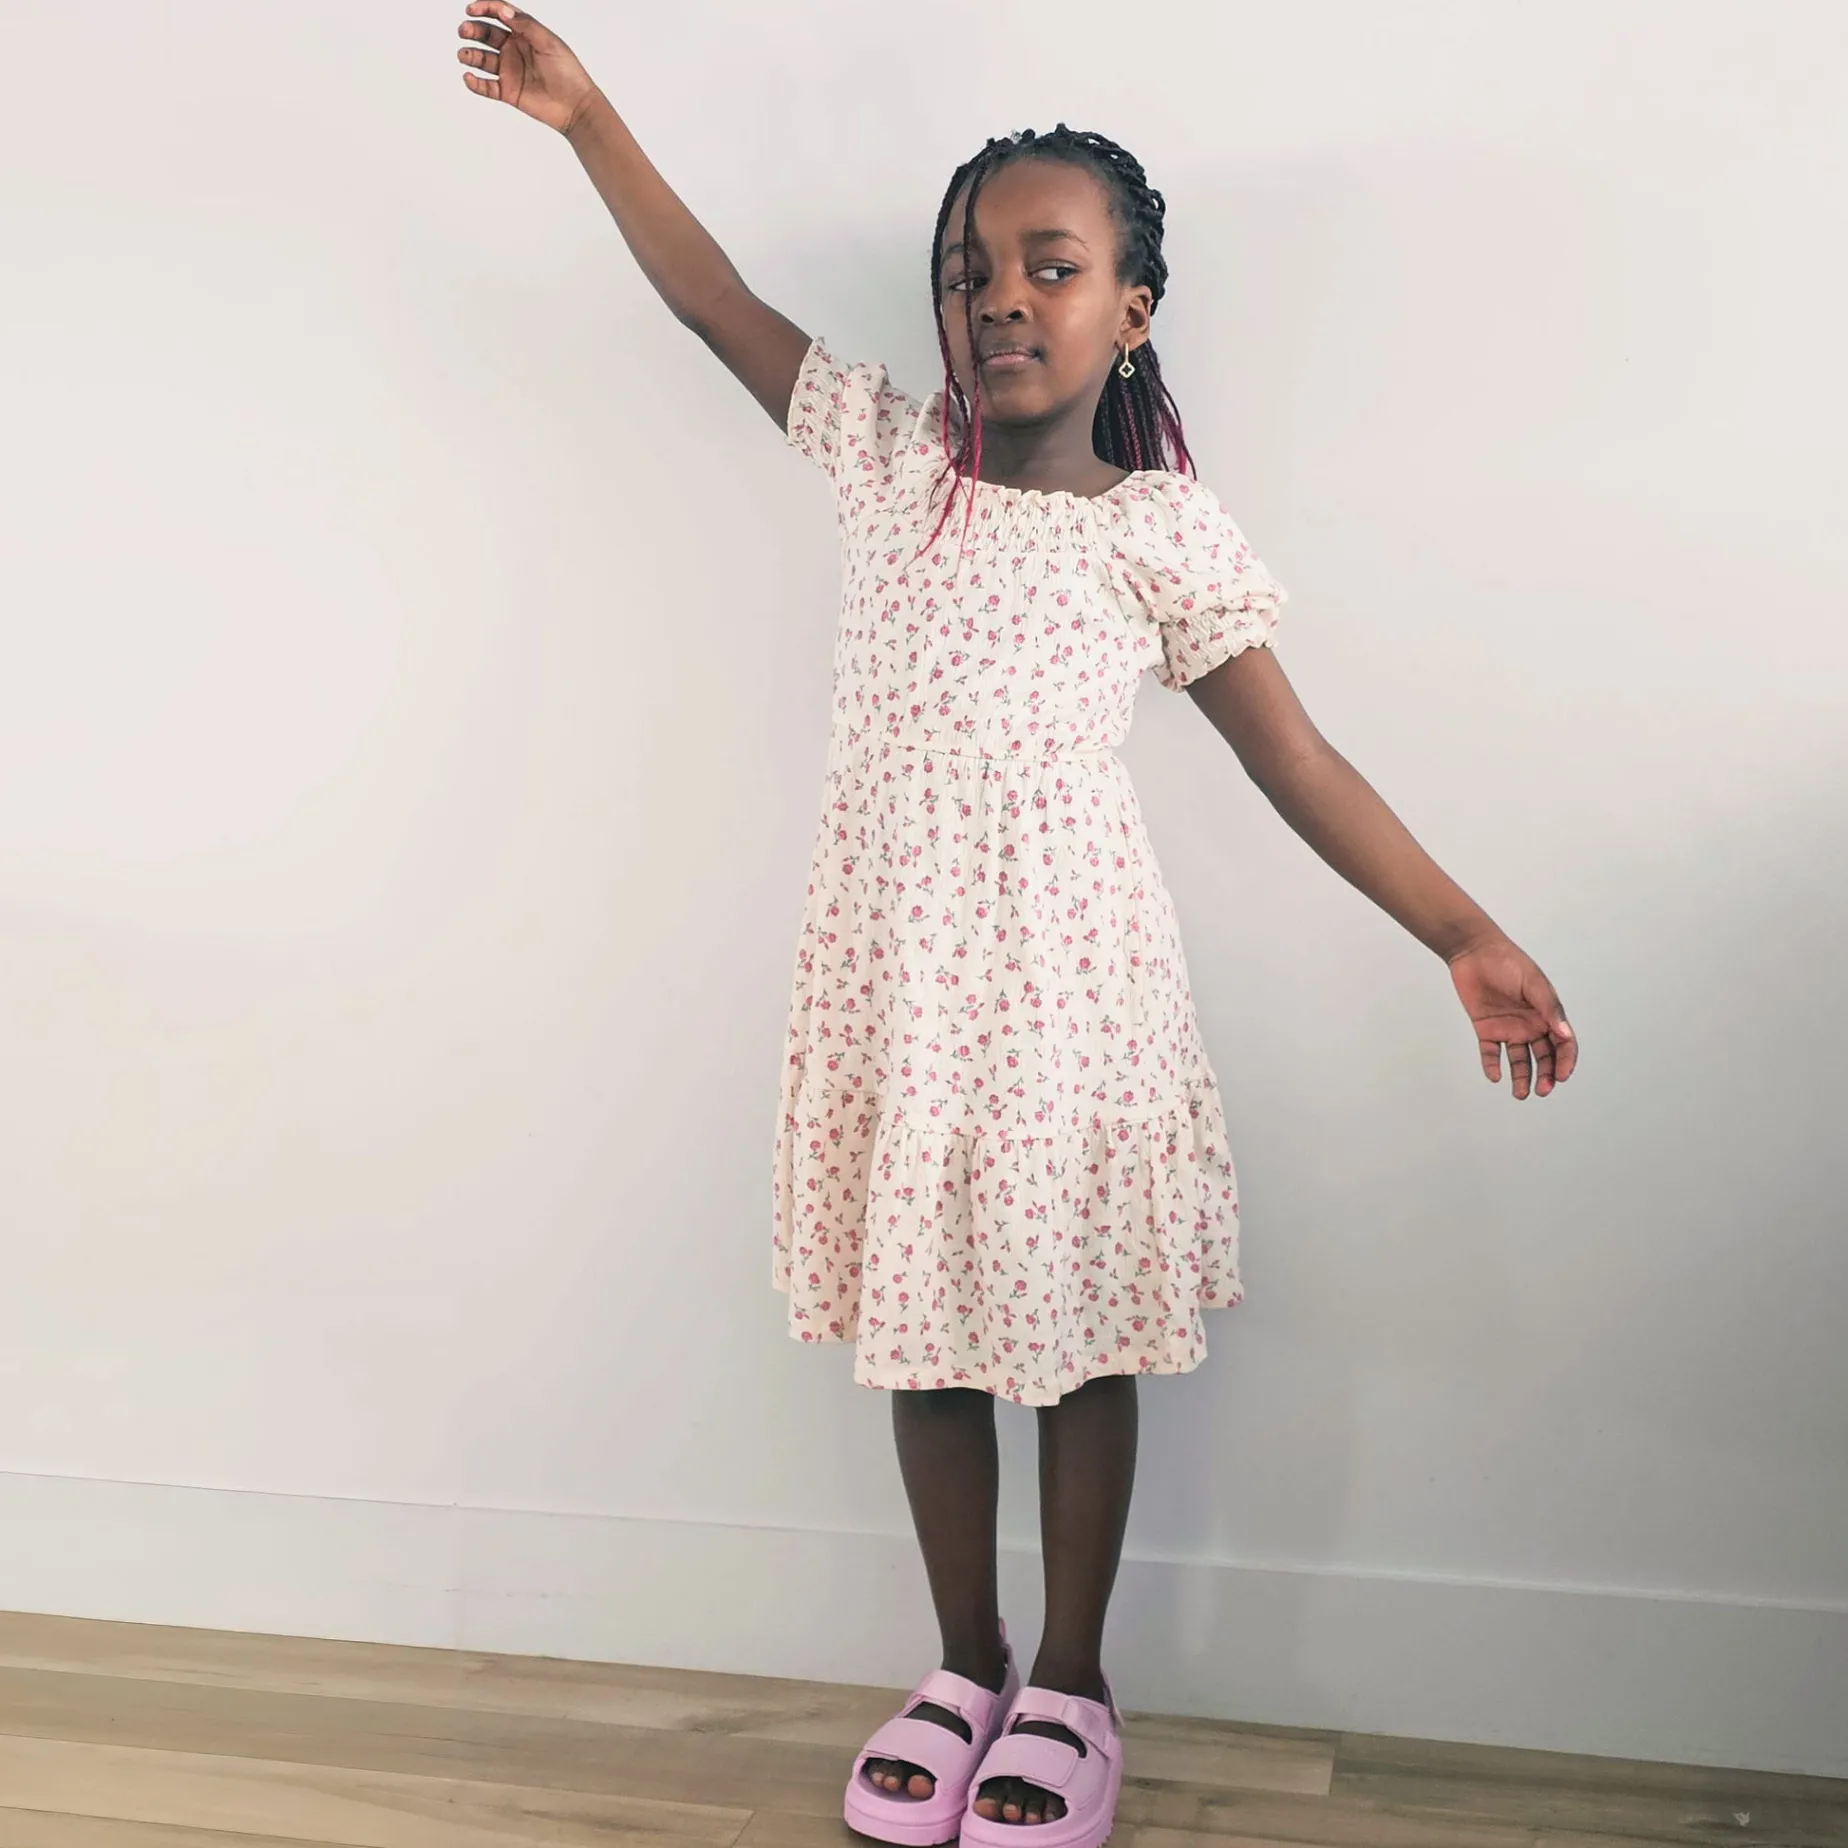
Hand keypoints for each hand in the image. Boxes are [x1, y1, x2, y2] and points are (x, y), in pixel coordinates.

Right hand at [457, 3, 599, 134]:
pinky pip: (486, 86)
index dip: (484, 8)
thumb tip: (504, 11)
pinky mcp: (508, 91)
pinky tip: (469, 78)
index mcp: (524, 34)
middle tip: (464, 30)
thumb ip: (526, 26)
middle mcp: (514, 49)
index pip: (500, 15)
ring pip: (483, 59)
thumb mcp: (549, 43)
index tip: (471, 9)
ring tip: (463, 55)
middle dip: (473, 30)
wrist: (575, 106)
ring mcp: (510, 70)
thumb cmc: (568, 73)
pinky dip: (475, 83)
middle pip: (487, 34)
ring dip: (470, 55)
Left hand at [1446, 934, 1576, 1099]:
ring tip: (1520, 1094)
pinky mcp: (1486, 1029)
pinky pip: (1490, 1053)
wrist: (1474, 952)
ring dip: (1521, 1077)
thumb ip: (1549, 1009)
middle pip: (1543, 1057)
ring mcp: (1508, 1028)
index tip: (1560, 1076)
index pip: (1563, 1045)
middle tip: (1541, 1090)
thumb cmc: (1509, 963)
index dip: (1565, 1062)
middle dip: (1545, 1076)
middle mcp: (1531, 1025)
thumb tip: (1564, 1034)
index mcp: (1547, 1015)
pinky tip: (1494, 1076)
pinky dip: (1492, 1066)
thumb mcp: (1533, 984)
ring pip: (1518, 1060)